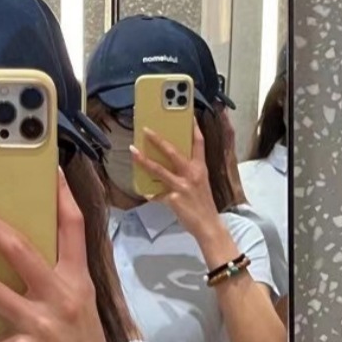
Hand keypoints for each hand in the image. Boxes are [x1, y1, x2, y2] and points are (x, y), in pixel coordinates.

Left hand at [130, 122, 223, 251]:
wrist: (208, 225)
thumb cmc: (203, 205)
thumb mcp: (200, 184)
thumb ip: (188, 173)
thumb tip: (171, 167)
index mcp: (200, 168)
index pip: (199, 143)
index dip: (194, 128)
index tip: (189, 116)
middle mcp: (192, 174)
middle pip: (172, 151)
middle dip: (157, 139)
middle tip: (146, 130)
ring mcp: (182, 186)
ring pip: (159, 169)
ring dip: (144, 160)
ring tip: (133, 151)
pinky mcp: (174, 199)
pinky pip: (157, 194)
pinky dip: (151, 194)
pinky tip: (145, 192)